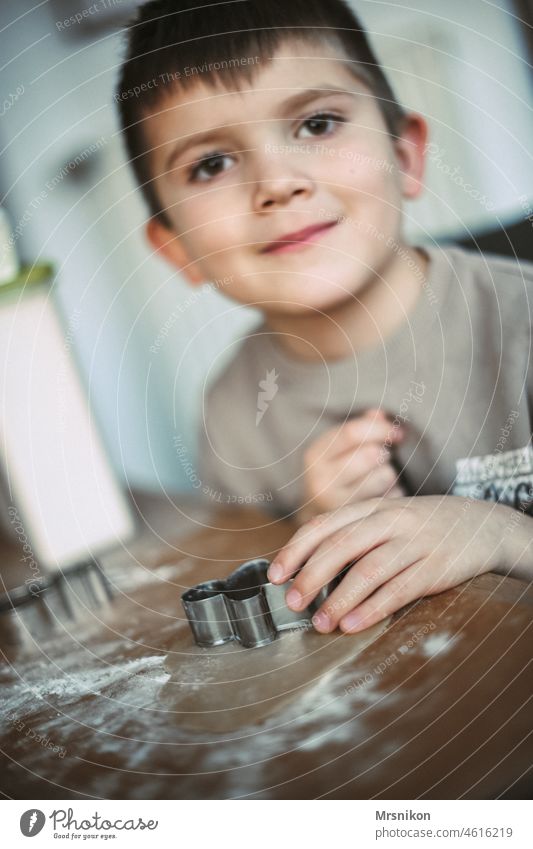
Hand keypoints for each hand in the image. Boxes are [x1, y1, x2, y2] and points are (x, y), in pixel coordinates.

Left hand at [268, 495, 532, 633]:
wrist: (482, 523)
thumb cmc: (422, 526)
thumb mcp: (386, 518)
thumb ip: (352, 534)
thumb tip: (307, 564)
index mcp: (371, 508)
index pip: (323, 525)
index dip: (296, 551)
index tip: (276, 575)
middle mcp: (390, 520)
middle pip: (341, 547)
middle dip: (311, 576)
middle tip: (293, 602)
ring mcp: (414, 543)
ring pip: (368, 570)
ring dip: (340, 599)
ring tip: (321, 623)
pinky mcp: (435, 568)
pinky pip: (399, 590)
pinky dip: (372, 609)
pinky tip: (353, 624)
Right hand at [299, 408, 404, 520]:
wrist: (319, 520)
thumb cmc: (335, 473)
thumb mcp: (337, 448)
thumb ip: (359, 427)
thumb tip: (381, 414)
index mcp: (315, 456)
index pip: (352, 432)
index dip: (381, 428)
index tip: (398, 432)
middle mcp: (322, 482)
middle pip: (372, 455)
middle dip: (384, 452)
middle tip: (382, 458)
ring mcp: (339, 506)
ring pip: (386, 476)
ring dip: (390, 473)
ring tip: (378, 478)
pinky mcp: (358, 523)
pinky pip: (393, 498)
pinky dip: (394, 493)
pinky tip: (382, 495)